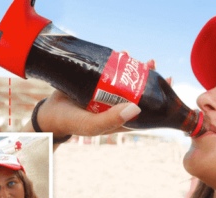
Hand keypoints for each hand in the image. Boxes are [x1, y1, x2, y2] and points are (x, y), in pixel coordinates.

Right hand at [36, 57, 171, 138]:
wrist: (47, 114)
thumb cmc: (71, 123)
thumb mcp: (92, 125)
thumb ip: (112, 119)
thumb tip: (138, 107)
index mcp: (120, 119)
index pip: (144, 110)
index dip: (157, 99)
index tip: (167, 84)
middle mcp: (116, 106)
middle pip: (137, 92)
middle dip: (147, 79)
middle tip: (153, 65)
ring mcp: (106, 95)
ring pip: (125, 81)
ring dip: (134, 69)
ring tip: (143, 59)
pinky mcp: (96, 84)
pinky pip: (110, 73)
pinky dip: (117, 64)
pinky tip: (124, 53)